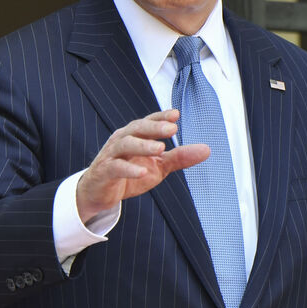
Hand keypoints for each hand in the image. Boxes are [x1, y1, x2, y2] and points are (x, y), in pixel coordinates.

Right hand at [76, 108, 210, 221]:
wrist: (99, 192)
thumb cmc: (129, 174)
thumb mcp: (158, 166)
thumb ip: (179, 157)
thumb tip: (207, 150)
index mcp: (135, 135)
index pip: (148, 121)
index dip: (160, 117)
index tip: (176, 114)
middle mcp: (122, 140)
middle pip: (137, 128)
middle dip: (154, 127)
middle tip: (172, 129)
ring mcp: (111, 155)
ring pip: (125, 144)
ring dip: (143, 145)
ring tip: (160, 148)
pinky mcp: (104, 172)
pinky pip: (116, 167)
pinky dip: (129, 169)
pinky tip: (143, 172)